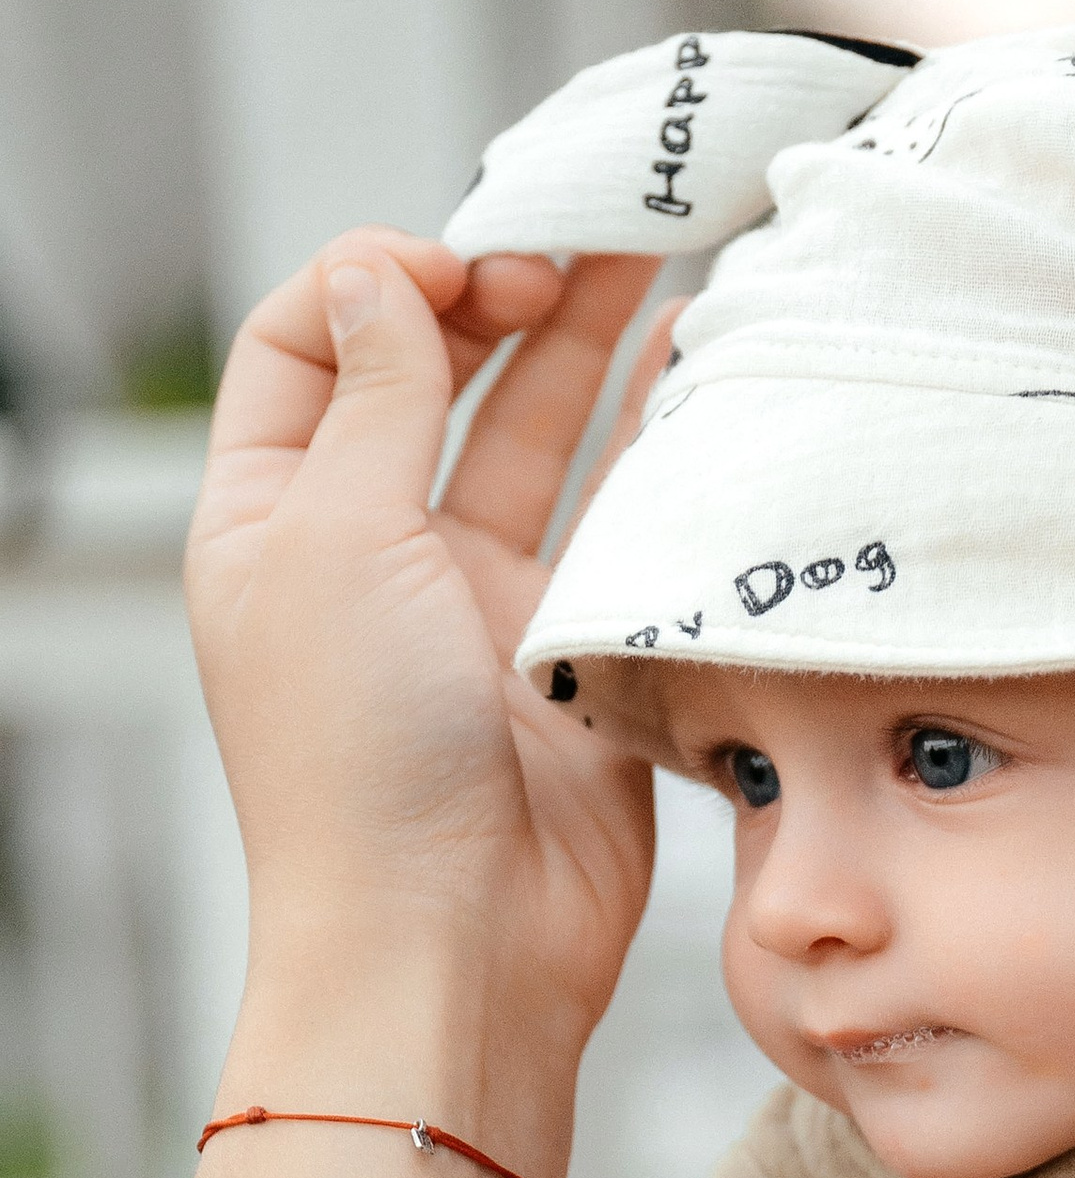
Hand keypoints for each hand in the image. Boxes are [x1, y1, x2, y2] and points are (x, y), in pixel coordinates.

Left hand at [168, 234, 664, 1177]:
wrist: (457, 943)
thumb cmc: (361, 762)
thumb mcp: (332, 539)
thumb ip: (372, 393)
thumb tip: (388, 268)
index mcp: (274, 515)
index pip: (310, 338)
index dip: (381, 274)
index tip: (460, 262)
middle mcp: (374, 547)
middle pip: (434, 371)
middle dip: (504, 287)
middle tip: (584, 233)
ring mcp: (481, 598)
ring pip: (538, 433)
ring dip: (589, 343)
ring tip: (660, 250)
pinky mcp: (581, 648)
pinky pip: (621, 518)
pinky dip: (656, 440)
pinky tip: (698, 364)